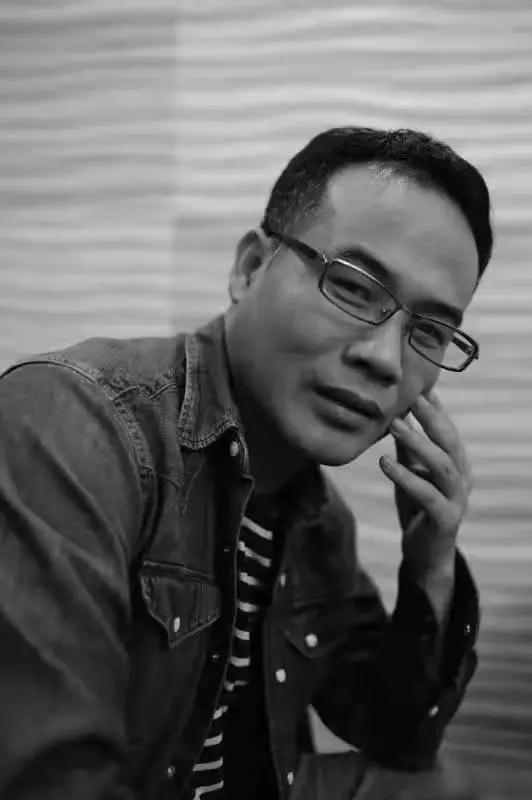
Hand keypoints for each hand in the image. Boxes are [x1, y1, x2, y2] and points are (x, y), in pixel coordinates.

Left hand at [379, 391, 471, 590]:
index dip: (435, 408)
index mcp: (457, 464)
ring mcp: (457, 499)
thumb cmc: (417, 509)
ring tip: (394, 424)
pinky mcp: (445, 519)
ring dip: (418, 443)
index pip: (447, 430)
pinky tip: (385, 462)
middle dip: (431, 417)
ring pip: (442, 465)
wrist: (425, 556)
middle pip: (450, 442)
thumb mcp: (411, 472)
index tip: (418, 386)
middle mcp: (462, 478)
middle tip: (410, 398)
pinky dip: (406, 476)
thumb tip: (396, 415)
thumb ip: (407, 447)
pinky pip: (427, 494)